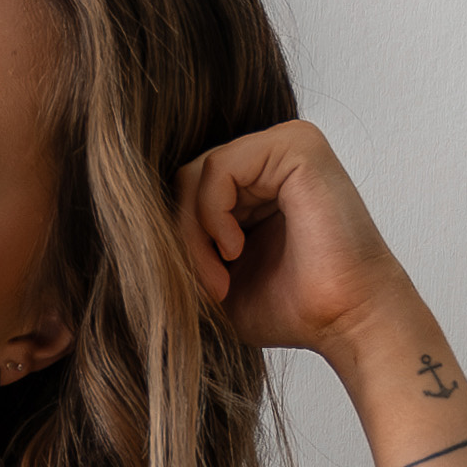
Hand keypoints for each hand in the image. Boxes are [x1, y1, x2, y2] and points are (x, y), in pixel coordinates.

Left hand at [174, 119, 413, 363]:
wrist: (348, 322)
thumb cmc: (292, 308)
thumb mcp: (215, 278)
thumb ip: (179, 249)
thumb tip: (118, 232)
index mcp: (257, 182)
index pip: (185, 191)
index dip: (177, 241)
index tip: (201, 290)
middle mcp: (272, 156)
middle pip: (185, 179)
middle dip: (181, 238)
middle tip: (208, 286)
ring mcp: (286, 145)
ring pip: (195, 174)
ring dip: (193, 233)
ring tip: (220, 277)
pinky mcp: (296, 145)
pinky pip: (218, 168)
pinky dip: (211, 215)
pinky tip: (235, 249)